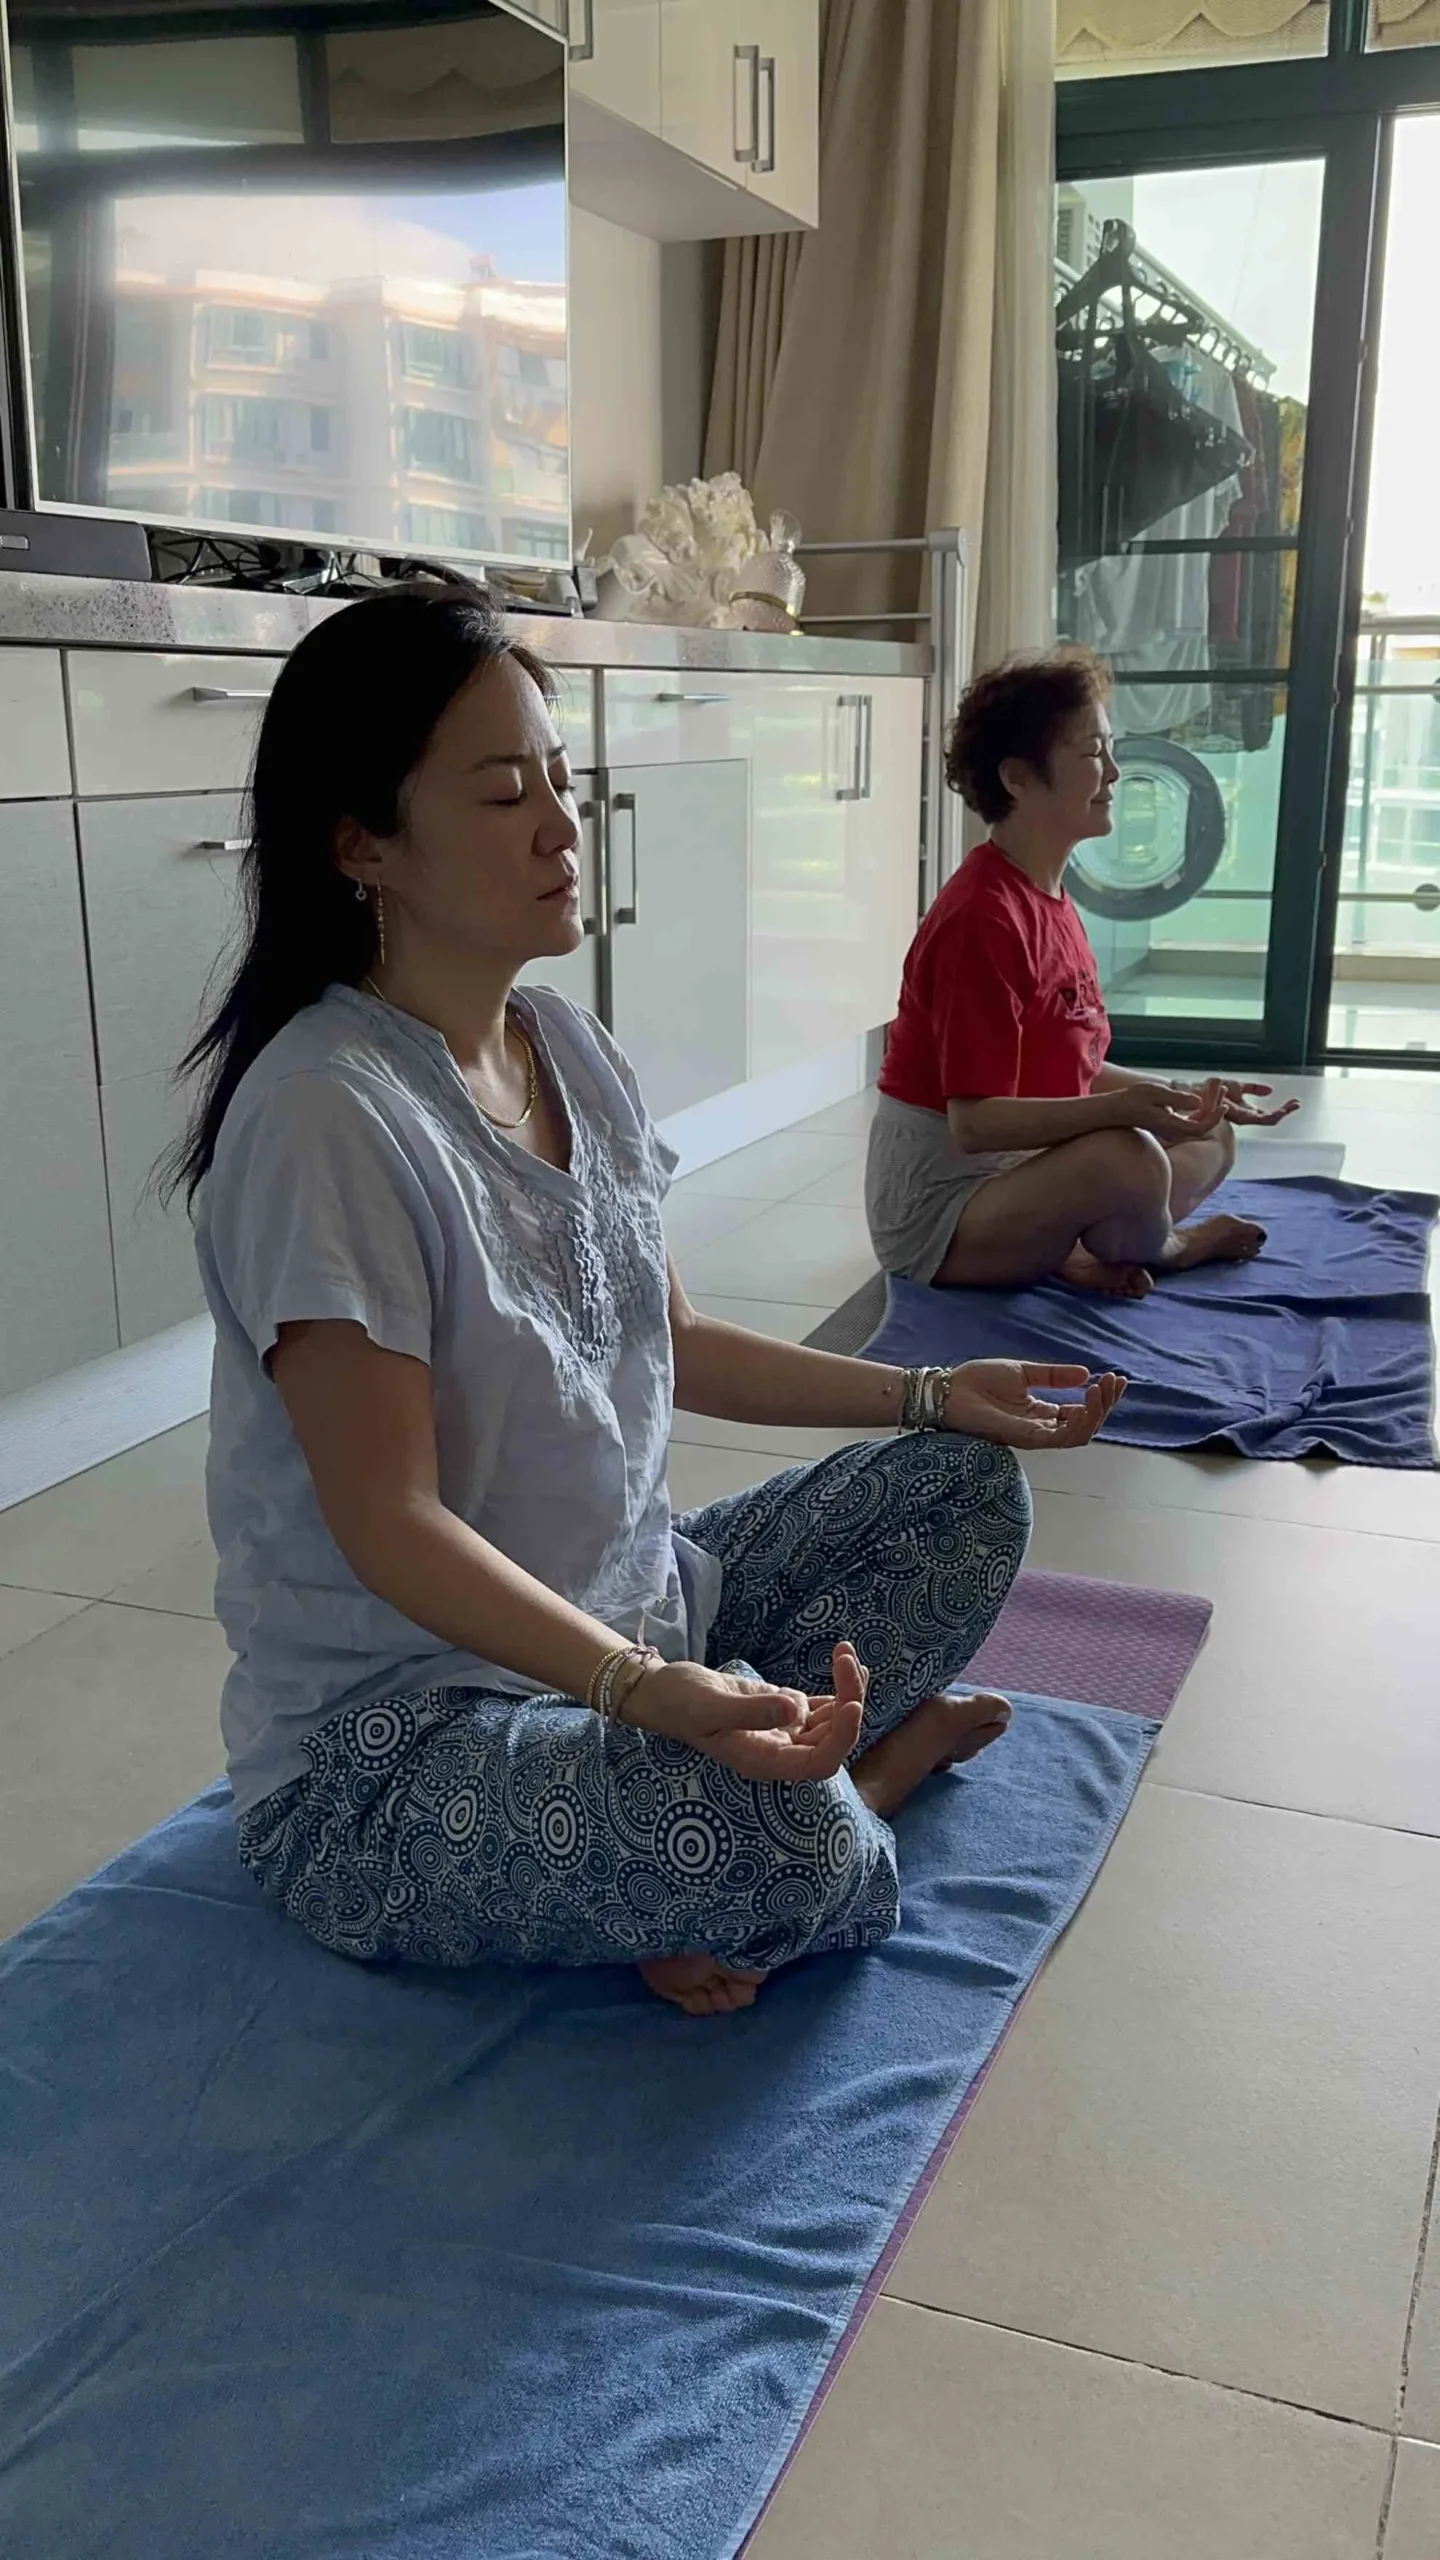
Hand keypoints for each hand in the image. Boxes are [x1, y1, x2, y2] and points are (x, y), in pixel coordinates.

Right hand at [629, 1642, 867, 1780]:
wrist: (665, 1690)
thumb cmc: (680, 1703)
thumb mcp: (709, 1706)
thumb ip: (750, 1712)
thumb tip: (796, 1710)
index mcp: (764, 1760)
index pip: (818, 1763)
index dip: (841, 1739)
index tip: (852, 1704)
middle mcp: (781, 1750)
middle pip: (832, 1739)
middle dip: (848, 1701)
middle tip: (846, 1661)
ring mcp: (785, 1730)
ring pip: (832, 1719)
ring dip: (847, 1690)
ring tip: (846, 1655)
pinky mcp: (784, 1708)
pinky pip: (822, 1705)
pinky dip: (839, 1687)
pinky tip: (849, 1664)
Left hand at [944, 1360, 1125, 1449]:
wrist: (948, 1389)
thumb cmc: (977, 1382)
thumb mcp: (1022, 1372)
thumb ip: (1053, 1376)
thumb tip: (1086, 1373)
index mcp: (1040, 1413)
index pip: (1079, 1413)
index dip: (1100, 1399)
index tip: (1115, 1378)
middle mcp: (1040, 1428)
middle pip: (1085, 1425)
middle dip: (1105, 1405)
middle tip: (1116, 1381)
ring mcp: (1034, 1435)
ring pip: (1078, 1435)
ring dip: (1097, 1413)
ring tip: (1103, 1389)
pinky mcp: (1025, 1437)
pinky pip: (1061, 1438)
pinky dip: (1080, 1421)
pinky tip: (1088, 1399)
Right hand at [1112, 1077, 1228, 1142]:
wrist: (1114, 1110)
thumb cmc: (1131, 1100)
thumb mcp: (1155, 1093)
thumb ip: (1177, 1099)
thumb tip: (1198, 1102)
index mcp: (1171, 1125)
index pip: (1200, 1128)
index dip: (1214, 1118)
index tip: (1224, 1105)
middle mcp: (1174, 1130)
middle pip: (1202, 1123)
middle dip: (1214, 1105)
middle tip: (1220, 1085)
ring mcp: (1172, 1128)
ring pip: (1197, 1120)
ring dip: (1208, 1104)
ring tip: (1215, 1085)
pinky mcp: (1169, 1122)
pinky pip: (1190, 1117)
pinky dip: (1199, 1106)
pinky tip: (1203, 1094)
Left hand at [1192, 1077, 1300, 1128]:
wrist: (1198, 1092)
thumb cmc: (1213, 1090)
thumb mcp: (1238, 1087)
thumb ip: (1254, 1089)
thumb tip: (1270, 1090)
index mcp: (1246, 1111)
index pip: (1268, 1114)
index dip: (1283, 1109)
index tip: (1295, 1101)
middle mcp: (1246, 1117)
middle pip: (1271, 1119)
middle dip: (1286, 1111)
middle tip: (1298, 1103)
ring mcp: (1243, 1118)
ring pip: (1268, 1120)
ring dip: (1283, 1112)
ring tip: (1294, 1105)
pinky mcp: (1240, 1117)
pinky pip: (1260, 1119)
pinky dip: (1273, 1114)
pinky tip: (1281, 1109)